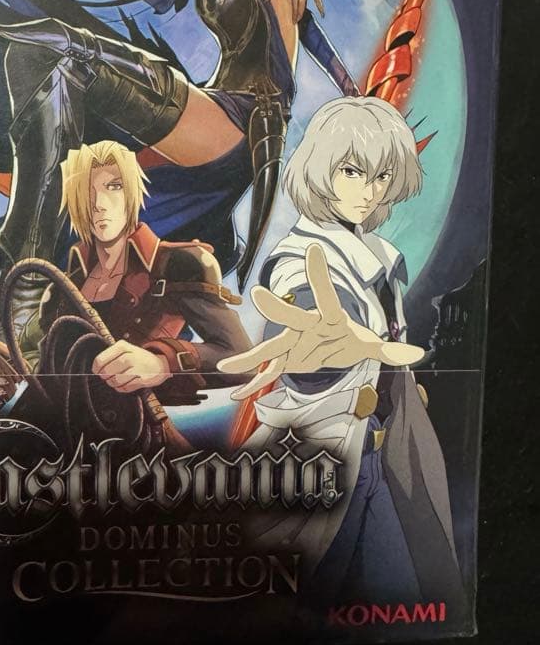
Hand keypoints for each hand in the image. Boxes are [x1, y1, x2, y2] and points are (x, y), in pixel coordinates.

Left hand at [92, 342, 169, 392]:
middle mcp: (129, 356)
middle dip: (105, 377)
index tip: (97, 371)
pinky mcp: (143, 379)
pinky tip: (125, 384)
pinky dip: (122, 388)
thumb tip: (96, 369)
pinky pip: (125, 388)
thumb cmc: (137, 357)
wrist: (159, 363)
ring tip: (116, 381)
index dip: (96, 369)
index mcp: (122, 346)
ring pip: (115, 381)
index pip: (100, 360)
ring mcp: (137, 368)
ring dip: (113, 383)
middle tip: (108, 377)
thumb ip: (110, 356)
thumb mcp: (124, 350)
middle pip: (106, 372)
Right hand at [219, 244, 424, 399]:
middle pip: (291, 318)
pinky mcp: (283, 360)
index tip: (314, 249)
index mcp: (328, 317)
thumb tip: (418, 352)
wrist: (322, 341)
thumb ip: (388, 349)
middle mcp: (304, 326)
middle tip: (258, 295)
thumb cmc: (345, 338)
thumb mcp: (367, 345)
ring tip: (227, 366)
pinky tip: (237, 395)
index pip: (327, 296)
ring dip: (249, 358)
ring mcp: (289, 343)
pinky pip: (265, 374)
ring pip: (269, 349)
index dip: (319, 274)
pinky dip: (252, 386)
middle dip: (276, 308)